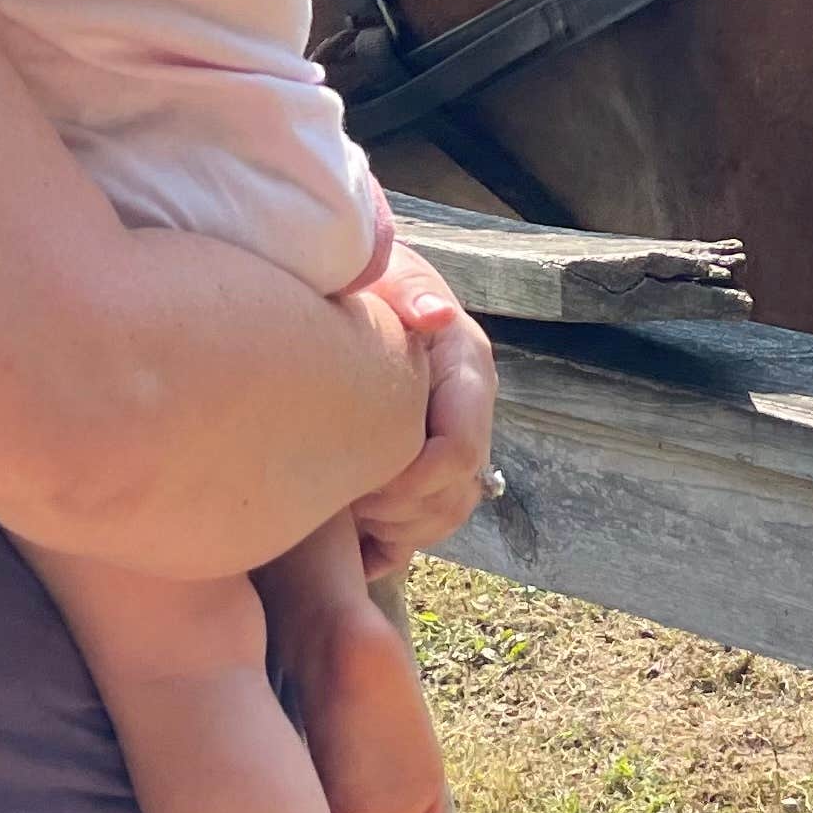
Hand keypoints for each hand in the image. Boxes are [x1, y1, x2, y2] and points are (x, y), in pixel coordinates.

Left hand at [349, 243, 496, 570]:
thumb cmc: (364, 279)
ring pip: (449, 513)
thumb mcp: (384, 270)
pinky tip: (352, 534)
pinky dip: (392, 542)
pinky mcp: (435, 461)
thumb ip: (406, 290)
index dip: (411, 480)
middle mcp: (470, 407)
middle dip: (399, 511)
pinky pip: (430, 523)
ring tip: (344, 509)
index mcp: (466, 365)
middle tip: (341, 499)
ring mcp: (456, 437)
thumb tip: (436, 315)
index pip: (461, 448)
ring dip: (397, 528)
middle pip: (458, 493)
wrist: (359, 287)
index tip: (357, 482)